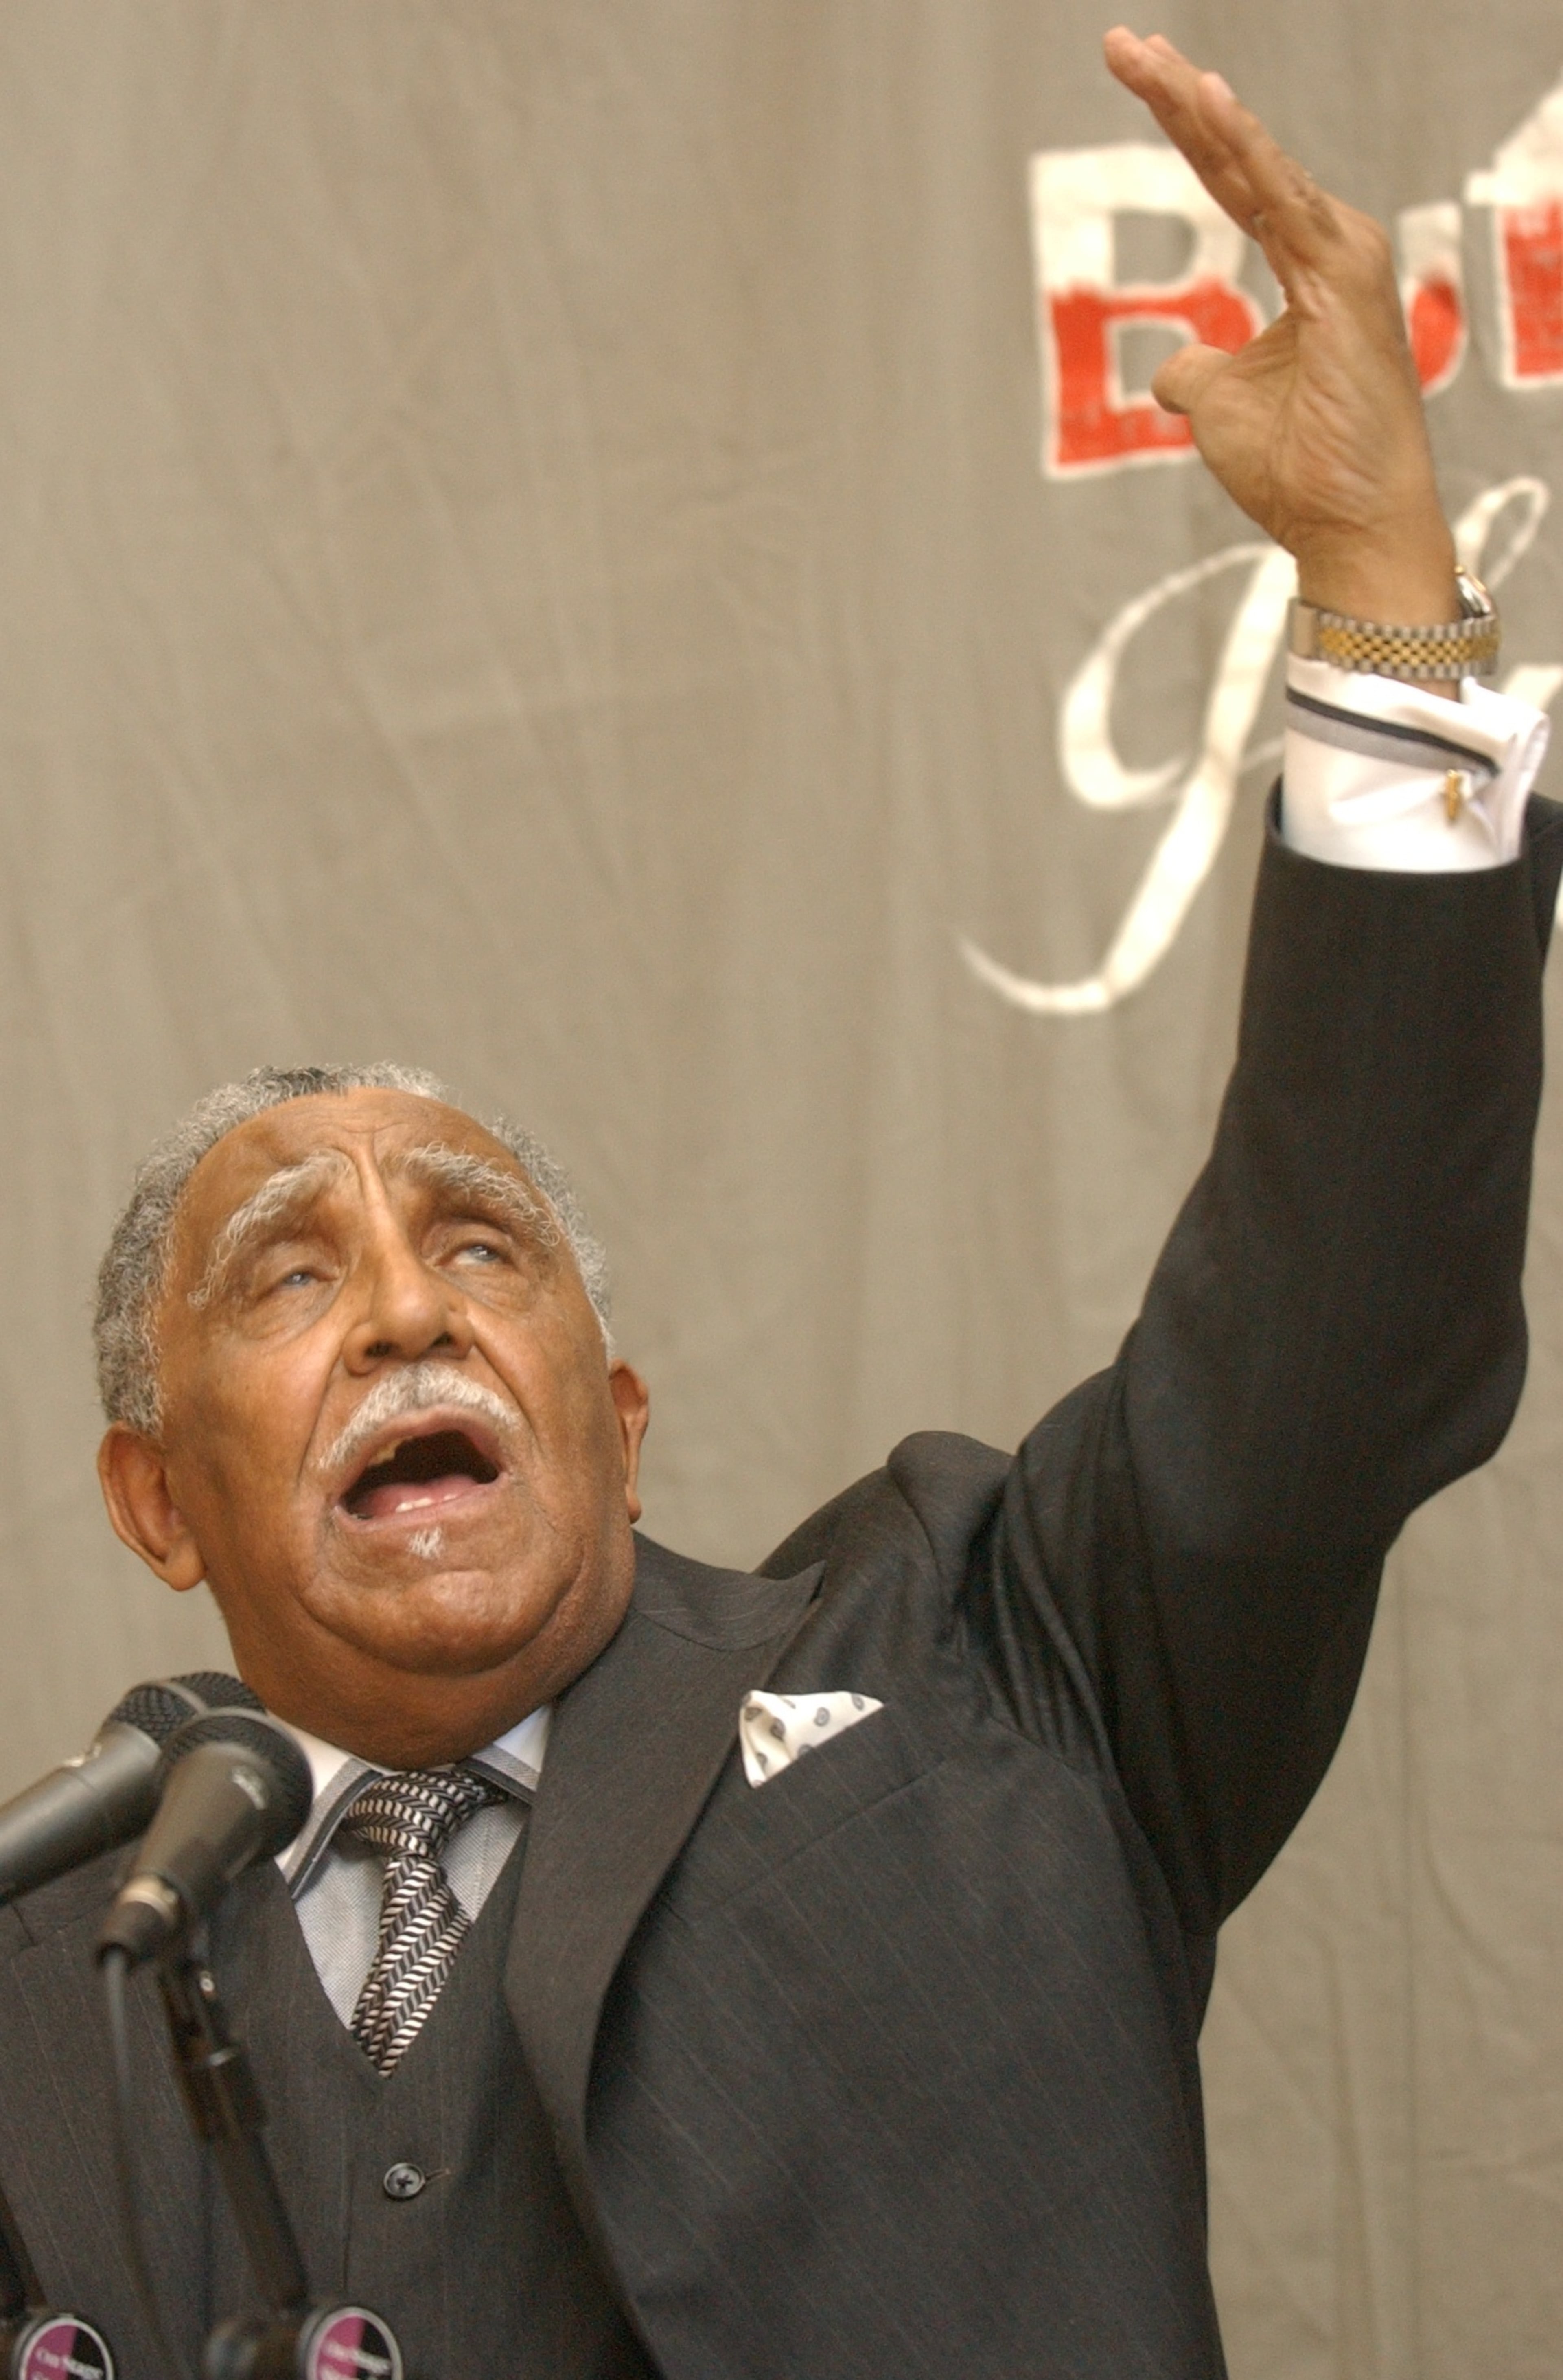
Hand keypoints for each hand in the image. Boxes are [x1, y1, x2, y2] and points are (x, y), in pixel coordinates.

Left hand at [1103, 29, 1457, 628]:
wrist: (1346, 523)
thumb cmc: (1296, 471)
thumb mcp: (1220, 409)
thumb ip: (1197, 370)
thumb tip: (1171, 367)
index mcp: (1306, 266)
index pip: (1233, 179)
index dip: (1185, 126)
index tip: (1139, 73)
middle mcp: (1330, 246)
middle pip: (1239, 156)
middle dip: (1178, 97)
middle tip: (1120, 43)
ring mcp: (1342, 256)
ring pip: (1253, 162)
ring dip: (1196, 107)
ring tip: (1142, 57)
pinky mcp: (1343, 276)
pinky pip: (1281, 198)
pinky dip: (1243, 147)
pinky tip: (1205, 101)